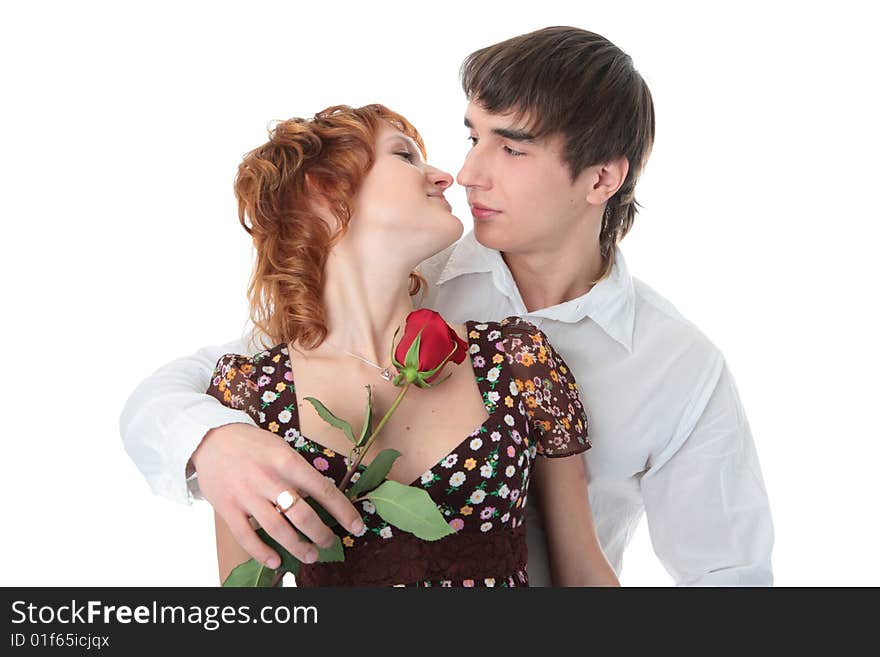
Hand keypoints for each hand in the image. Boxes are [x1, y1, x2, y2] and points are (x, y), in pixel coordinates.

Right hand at [190, 423, 364, 568]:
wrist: (210, 437)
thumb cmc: (252, 445)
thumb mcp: (281, 449)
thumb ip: (300, 472)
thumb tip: (325, 499)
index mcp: (287, 460)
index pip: (323, 489)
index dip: (343, 511)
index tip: (356, 527)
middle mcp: (268, 478)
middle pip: (302, 514)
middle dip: (321, 534)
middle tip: (329, 543)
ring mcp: (247, 495)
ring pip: (278, 529)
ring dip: (298, 547)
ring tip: (310, 556)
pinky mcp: (227, 508)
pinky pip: (247, 537)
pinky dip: (263, 553)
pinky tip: (275, 560)